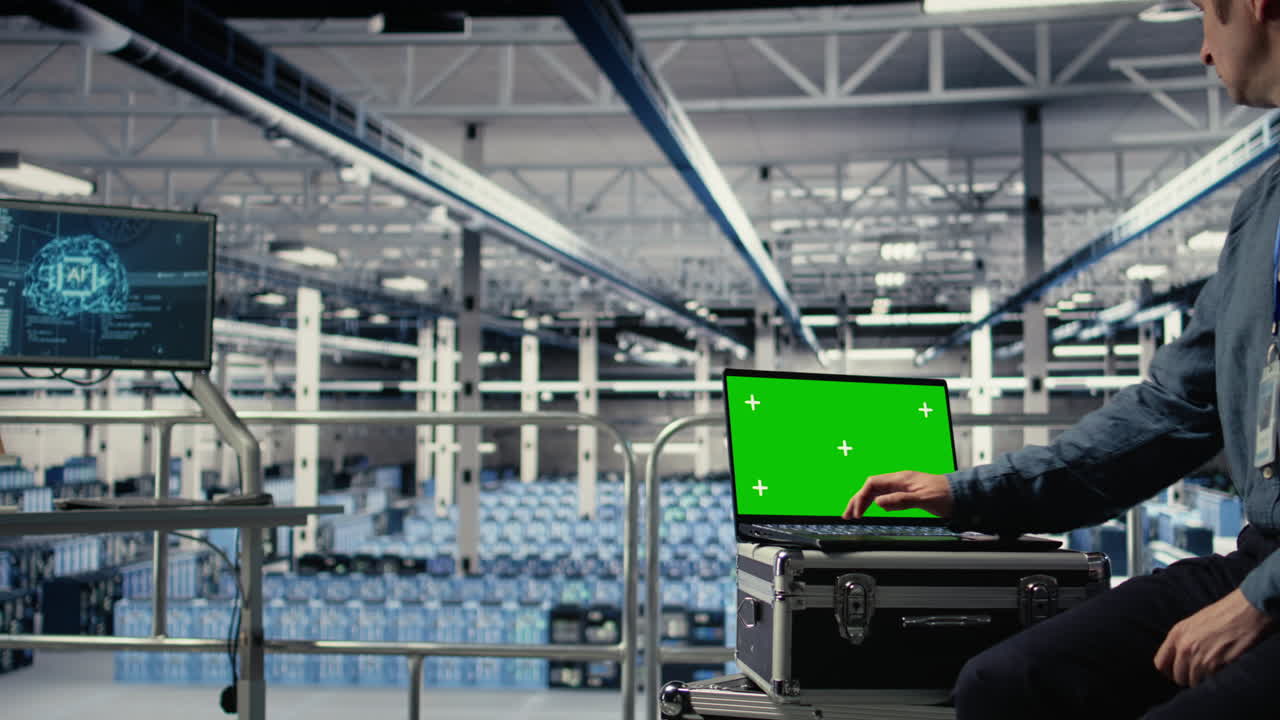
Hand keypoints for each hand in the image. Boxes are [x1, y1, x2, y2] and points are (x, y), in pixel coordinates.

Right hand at [842, 471, 953, 519]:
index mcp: (901, 479)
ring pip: (877, 492)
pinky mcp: (908, 492)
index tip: (857, 513)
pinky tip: (872, 509)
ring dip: (864, 502)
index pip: (872, 484)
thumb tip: (878, 504)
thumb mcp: (923, 499)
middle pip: (871, 487)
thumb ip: (900, 500)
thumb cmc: (946, 494)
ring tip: (854, 514)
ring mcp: (903, 485)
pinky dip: (875, 503)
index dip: (861, 498)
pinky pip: (886, 495)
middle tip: (847, 515)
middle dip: (857, 500)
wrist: (963, 493)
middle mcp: (900, 480)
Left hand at [1153, 588, 1272, 687]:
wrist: (1247, 610)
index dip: (1169, 672)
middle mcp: (1184, 647)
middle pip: (1177, 677)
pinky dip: (1215, 681)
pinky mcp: (1216, 665)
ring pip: (1193, 683)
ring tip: (1213, 671)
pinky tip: (1222, 671)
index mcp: (1176, 634)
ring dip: (1202, 681)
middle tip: (1200, 674)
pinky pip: (1209, 683)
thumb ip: (1184, 640)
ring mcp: (1199, 657)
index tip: (1179, 673)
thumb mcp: (1194, 623)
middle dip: (1188, 678)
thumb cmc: (1223, 615)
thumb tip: (1179, 660)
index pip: (1160, 664)